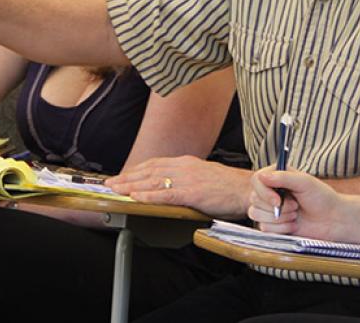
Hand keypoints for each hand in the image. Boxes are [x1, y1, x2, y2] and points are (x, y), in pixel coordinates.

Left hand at [107, 156, 251, 218]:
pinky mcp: (193, 193)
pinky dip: (149, 195)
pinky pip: (166, 194)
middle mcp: (185, 167)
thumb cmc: (229, 187)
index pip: (155, 164)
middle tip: (110, 183)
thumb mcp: (204, 177)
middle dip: (128, 177)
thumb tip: (171, 187)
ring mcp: (188, 179)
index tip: (122, 176)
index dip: (136, 170)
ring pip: (153, 181)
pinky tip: (136, 197)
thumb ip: (186, 179)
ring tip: (116, 190)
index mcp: (187, 162)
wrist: (249, 189)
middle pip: (149, 170)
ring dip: (132, 185)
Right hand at [247, 167, 347, 238]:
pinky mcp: (272, 226)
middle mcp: (270, 192)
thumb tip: (262, 176)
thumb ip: (283, 177)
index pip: (256, 180)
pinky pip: (264, 229)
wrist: (333, 221)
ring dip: (279, 218)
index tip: (277, 200)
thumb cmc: (322, 198)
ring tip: (295, 214)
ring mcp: (270, 210)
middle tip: (295, 206)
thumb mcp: (305, 182)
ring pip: (256, 214)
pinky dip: (281, 228)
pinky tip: (293, 225)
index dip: (263, 192)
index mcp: (276, 177)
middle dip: (277, 207)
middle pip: (254, 199)